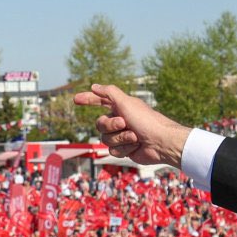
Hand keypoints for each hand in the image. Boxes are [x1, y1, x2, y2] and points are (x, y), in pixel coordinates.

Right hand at [73, 84, 189, 166]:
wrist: (160, 143)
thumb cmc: (146, 120)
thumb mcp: (126, 103)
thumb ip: (109, 93)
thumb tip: (94, 86)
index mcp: (120, 106)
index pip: (99, 101)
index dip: (88, 99)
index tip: (75, 99)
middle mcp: (119, 120)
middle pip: (100, 124)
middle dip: (111, 125)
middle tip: (125, 123)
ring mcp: (121, 135)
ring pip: (105, 139)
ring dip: (120, 138)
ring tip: (135, 137)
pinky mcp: (124, 149)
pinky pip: (113, 150)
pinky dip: (125, 148)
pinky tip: (136, 146)